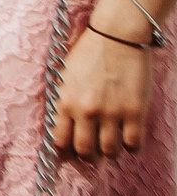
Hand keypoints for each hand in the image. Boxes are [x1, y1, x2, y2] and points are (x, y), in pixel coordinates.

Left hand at [53, 27, 153, 159]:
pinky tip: (128, 140)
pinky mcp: (135, 112)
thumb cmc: (88, 54)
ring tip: (110, 147)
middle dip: (87, 158)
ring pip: (110, 152)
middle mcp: (86, 111)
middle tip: (92, 156)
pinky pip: (133, 144)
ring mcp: (112, 113)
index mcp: (64, 102)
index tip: (68, 156)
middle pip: (85, 151)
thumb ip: (63, 103)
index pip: (59, 141)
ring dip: (109, 153)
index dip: (64, 153)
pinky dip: (131, 148)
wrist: (116, 37)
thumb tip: (62, 128)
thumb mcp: (65, 78)